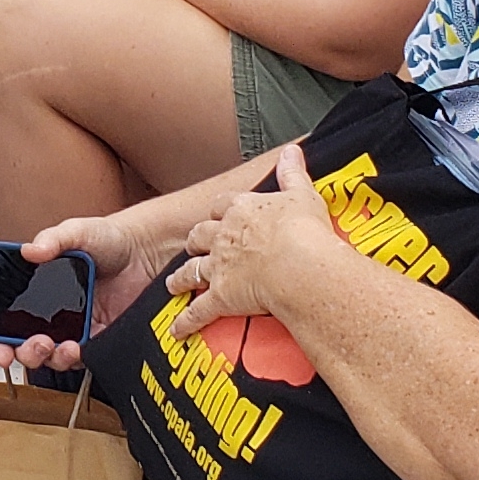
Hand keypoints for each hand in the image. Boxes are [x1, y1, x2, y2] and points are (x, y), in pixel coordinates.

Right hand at [8, 208, 172, 373]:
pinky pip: (83, 357)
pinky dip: (74, 358)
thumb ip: (52, 239)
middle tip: (29, 344)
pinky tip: (74, 348)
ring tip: (50, 346)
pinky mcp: (101, 337)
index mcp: (42, 290)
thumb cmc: (110, 238)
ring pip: (53, 357)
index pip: (11, 321)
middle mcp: (56, 313)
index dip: (0, 338)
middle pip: (28, 345)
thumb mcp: (76, 232)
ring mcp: (78, 327)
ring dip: (46, 358)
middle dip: (22, 353)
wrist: (147, 248)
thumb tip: (30, 250)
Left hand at [165, 145, 352, 341]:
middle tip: (193, 246)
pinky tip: (176, 329)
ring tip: (174, 283)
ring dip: (182, 277)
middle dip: (195, 242)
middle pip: (200, 236)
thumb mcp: (302, 194)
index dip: (218, 212)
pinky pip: (198, 311)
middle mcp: (225, 236)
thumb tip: (291, 150)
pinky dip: (185, 321)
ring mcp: (220, 267)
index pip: (221, 207)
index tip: (218, 215)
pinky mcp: (221, 296)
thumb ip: (293, 172)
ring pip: (192, 270)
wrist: (299, 263)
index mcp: (242, 210)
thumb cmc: (304, 230)